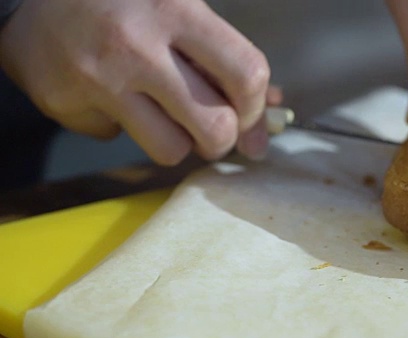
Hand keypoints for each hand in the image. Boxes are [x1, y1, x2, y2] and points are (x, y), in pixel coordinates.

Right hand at [0, 0, 274, 163]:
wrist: (32, 0)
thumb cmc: (123, 6)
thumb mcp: (180, 12)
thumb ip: (226, 57)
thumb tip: (271, 108)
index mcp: (176, 11)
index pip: (246, 74)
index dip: (255, 106)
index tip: (248, 115)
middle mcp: (139, 46)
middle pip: (215, 127)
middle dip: (222, 139)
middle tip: (212, 129)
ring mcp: (101, 80)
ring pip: (172, 150)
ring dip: (176, 142)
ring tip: (162, 115)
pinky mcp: (70, 106)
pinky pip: (121, 141)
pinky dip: (126, 129)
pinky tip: (112, 99)